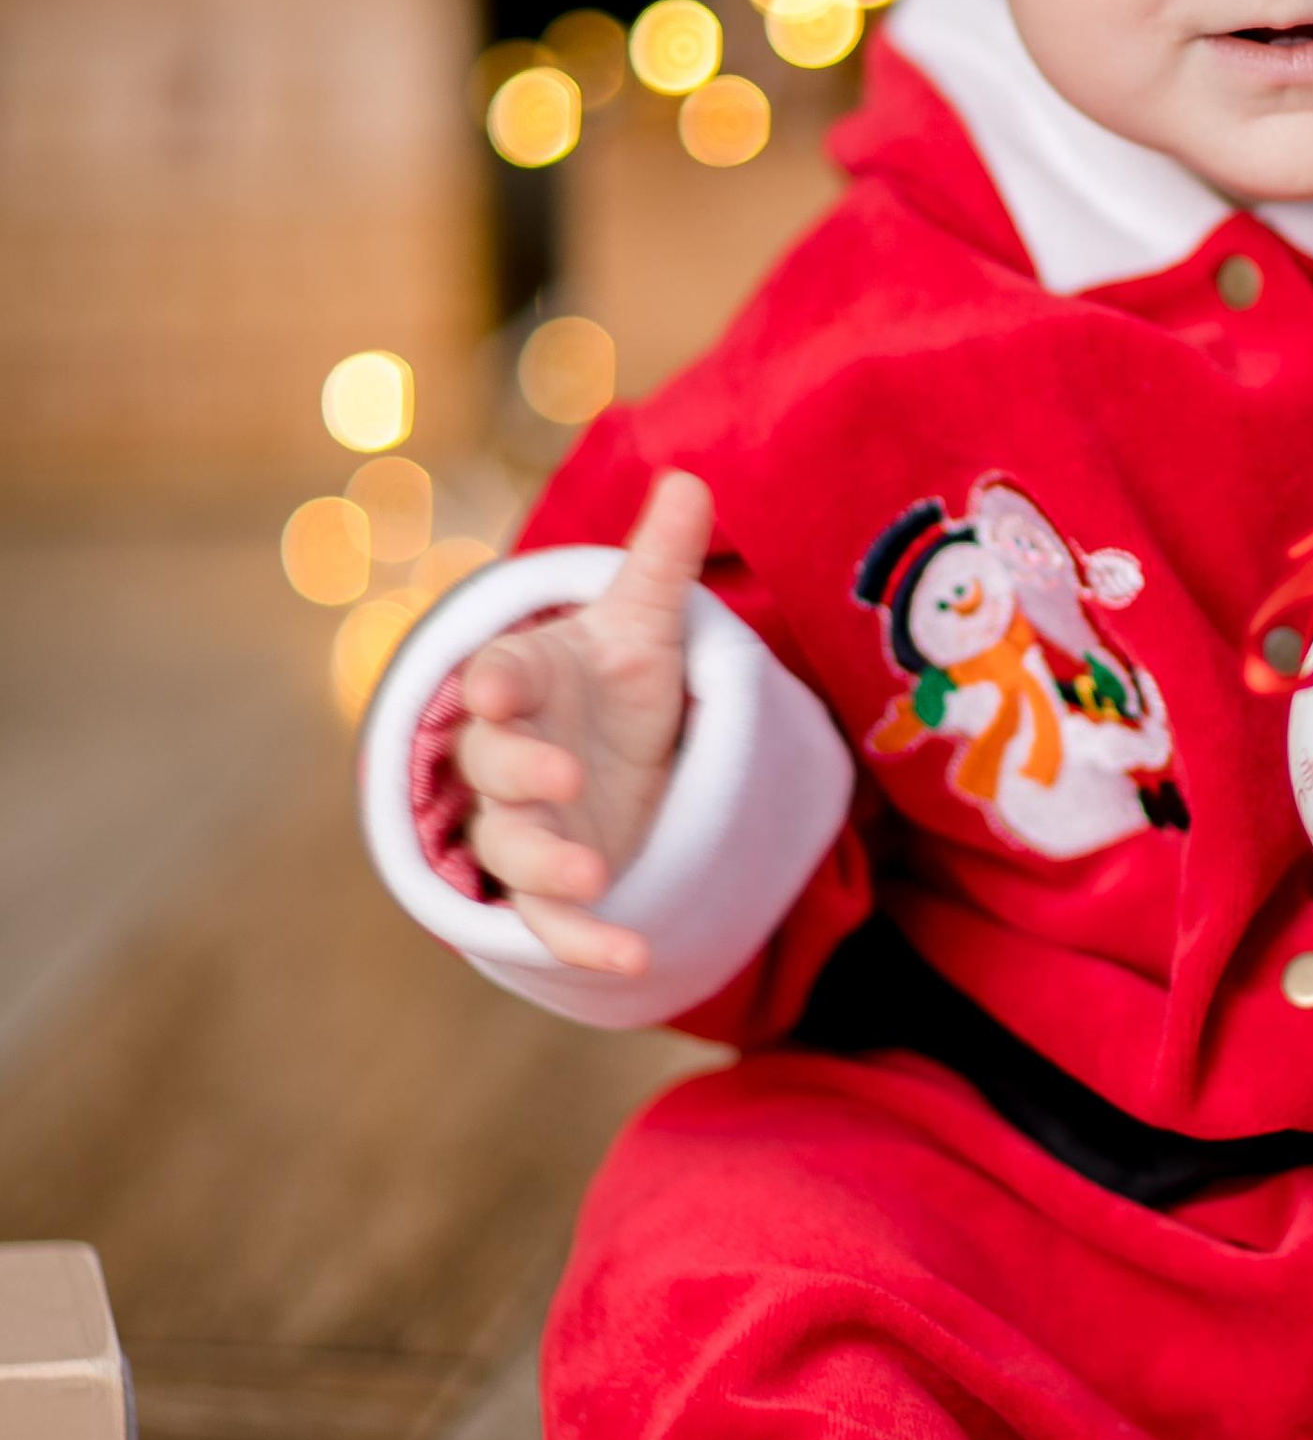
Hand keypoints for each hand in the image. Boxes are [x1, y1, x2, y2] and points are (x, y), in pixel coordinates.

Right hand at [453, 471, 712, 973]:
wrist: (608, 753)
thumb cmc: (613, 680)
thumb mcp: (642, 624)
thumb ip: (658, 563)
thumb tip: (691, 479)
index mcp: (521, 681)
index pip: (496, 676)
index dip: (496, 683)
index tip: (498, 688)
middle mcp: (506, 756)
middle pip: (493, 766)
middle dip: (520, 773)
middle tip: (563, 776)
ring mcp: (522, 825)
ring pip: (512, 848)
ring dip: (546, 866)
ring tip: (593, 876)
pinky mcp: (548, 886)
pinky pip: (550, 923)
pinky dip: (584, 944)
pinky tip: (633, 960)